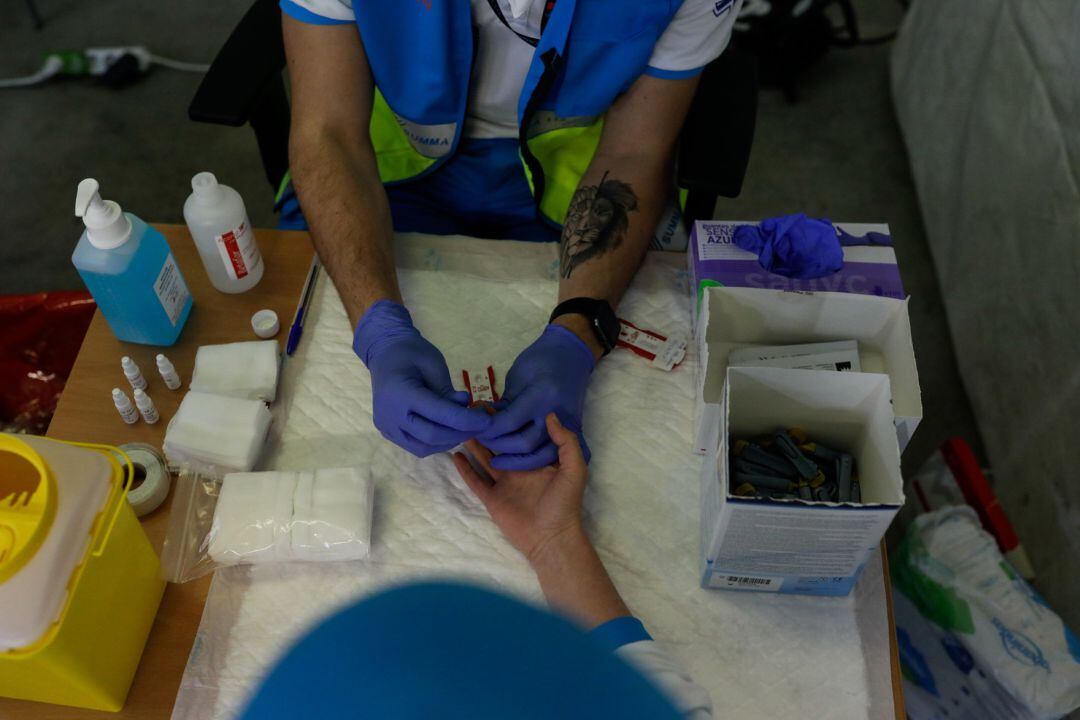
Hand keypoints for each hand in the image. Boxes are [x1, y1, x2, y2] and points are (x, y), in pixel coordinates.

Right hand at [354, 300, 490, 456]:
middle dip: (461, 433)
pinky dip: (435, 443)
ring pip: (423, 447)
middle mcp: (389, 415)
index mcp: (400, 393)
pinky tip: (449, 432)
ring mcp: (386, 426)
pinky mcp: (388, 432)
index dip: (466, 420)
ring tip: (466, 428)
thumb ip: (448, 390)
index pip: (439, 414)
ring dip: (449, 441)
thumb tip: (466, 409)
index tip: (487, 420)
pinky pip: (415, 446)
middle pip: (432, 435)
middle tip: (481, 425)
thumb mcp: (434, 364)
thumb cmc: (412, 353)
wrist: (385, 354)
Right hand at [453, 413, 587, 563]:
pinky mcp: (492, 498)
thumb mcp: (575, 468)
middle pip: (501, 444)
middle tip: (476, 408)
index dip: (513, 420)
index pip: (523, 435)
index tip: (501, 402)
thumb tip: (549, 415)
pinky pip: (476, 481)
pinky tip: (455, 454)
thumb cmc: (565, 503)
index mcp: (538, 461)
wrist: (551, 538)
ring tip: (463, 425)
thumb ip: (566, 442)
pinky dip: (465, 469)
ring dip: (475, 444)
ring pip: (485, 459)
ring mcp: (504, 484)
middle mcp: (519, 469)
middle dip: (491, 428)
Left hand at [477, 325, 594, 470]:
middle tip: (482, 440)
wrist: (572, 354)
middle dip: (499, 445)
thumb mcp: (517, 377)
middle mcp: (555, 413)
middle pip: (525, 443)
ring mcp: (567, 424)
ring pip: (541, 455)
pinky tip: (518, 460)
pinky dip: (536, 460)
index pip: (510, 421)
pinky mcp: (572, 431)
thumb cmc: (541, 359)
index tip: (474, 429)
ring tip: (496, 457)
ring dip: (516, 460)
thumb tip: (485, 421)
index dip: (489, 428)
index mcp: (541, 395)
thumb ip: (504, 404)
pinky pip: (554, 453)